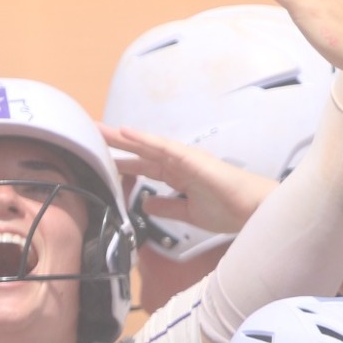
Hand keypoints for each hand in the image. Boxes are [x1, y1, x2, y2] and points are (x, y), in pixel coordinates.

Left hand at [102, 124, 279, 236]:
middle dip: (114, 145)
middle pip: (140, 151)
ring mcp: (184, 159)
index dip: (121, 162)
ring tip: (98, 129)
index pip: (142, 166)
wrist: (254, 211)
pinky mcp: (192, 159)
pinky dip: (145, 139)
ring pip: (147, 145)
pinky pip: (164, 147)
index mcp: (177, 176)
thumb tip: (146, 204)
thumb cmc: (230, 210)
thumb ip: (167, 207)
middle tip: (88, 135)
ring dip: (122, 137)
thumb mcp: (188, 213)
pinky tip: (126, 132)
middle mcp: (178, 163)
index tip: (98, 159)